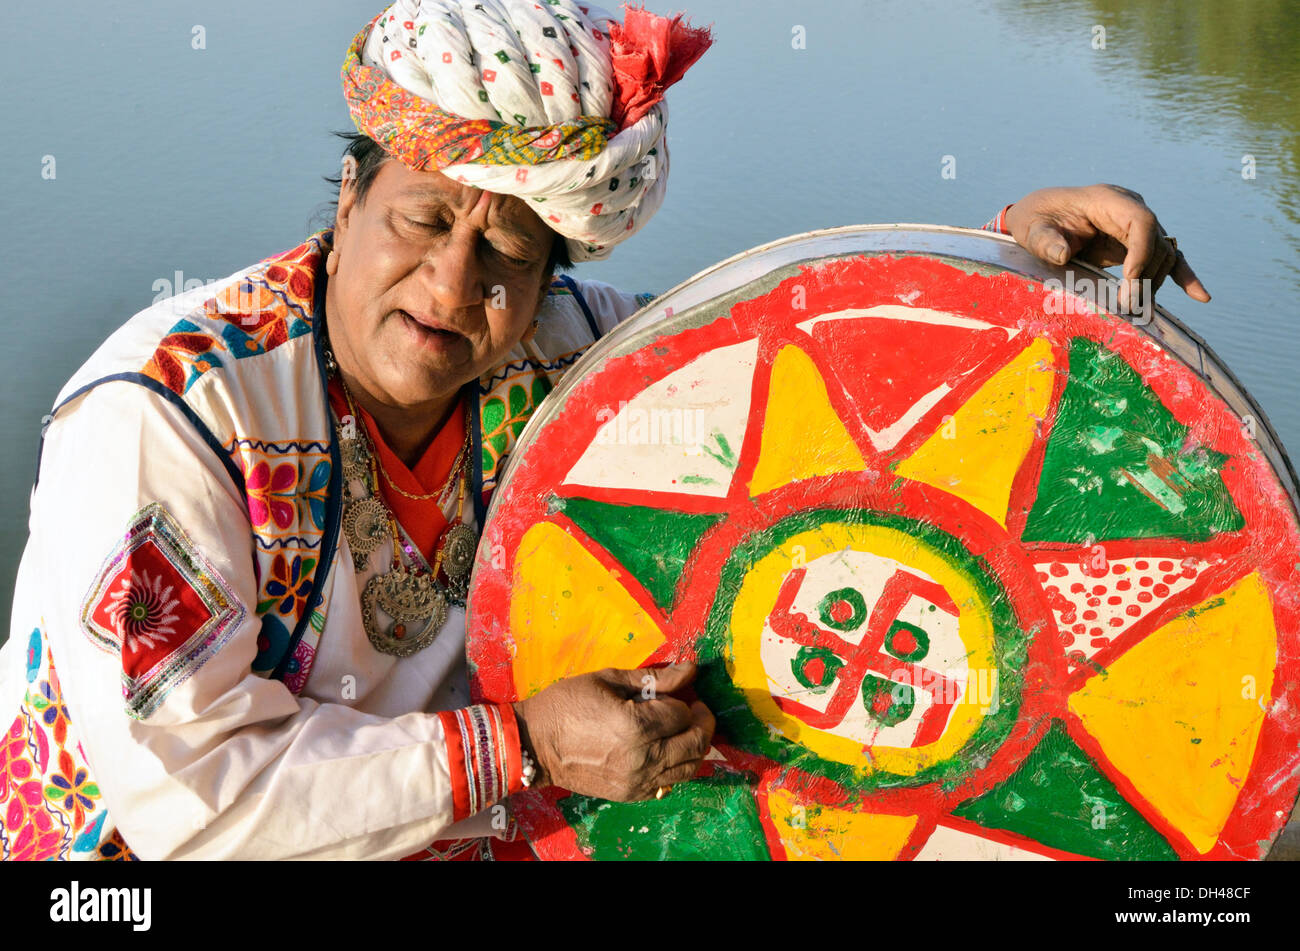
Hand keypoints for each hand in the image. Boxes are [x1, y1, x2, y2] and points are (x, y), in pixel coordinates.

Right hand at [513, 663, 714, 801]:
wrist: (534, 745)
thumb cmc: (566, 705)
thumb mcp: (608, 680)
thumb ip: (653, 678)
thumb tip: (689, 670)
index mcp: (634, 726)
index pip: (683, 714)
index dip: (684, 699)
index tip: (677, 692)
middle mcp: (642, 758)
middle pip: (696, 743)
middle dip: (702, 721)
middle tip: (695, 708)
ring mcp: (637, 781)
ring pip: (690, 767)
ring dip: (694, 745)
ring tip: (683, 729)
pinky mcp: (631, 795)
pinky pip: (670, 784)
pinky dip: (677, 766)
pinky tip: (665, 750)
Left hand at [1004, 184, 1210, 313]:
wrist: (1040, 217)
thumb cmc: (1036, 221)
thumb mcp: (1031, 230)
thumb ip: (1045, 242)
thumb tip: (1063, 255)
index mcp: (1107, 199)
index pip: (1141, 221)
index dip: (1142, 250)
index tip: (1131, 280)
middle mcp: (1129, 208)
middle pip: (1155, 242)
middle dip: (1146, 276)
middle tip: (1128, 306)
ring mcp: (1137, 225)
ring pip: (1163, 255)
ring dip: (1154, 284)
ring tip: (1140, 310)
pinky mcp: (1138, 243)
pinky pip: (1167, 258)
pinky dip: (1183, 277)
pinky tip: (1200, 296)